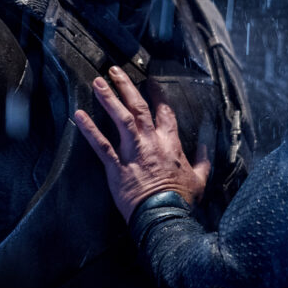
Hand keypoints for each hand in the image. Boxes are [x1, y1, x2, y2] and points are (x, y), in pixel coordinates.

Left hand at [74, 66, 210, 222]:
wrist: (164, 216)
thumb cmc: (182, 200)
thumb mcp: (201, 179)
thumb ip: (204, 160)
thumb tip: (208, 146)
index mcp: (171, 144)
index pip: (165, 113)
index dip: (158, 95)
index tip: (151, 82)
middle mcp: (151, 142)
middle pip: (139, 107)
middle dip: (126, 86)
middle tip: (114, 70)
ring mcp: (133, 152)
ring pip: (120, 119)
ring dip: (109, 99)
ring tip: (97, 82)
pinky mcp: (116, 166)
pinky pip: (101, 144)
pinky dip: (89, 130)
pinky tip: (79, 115)